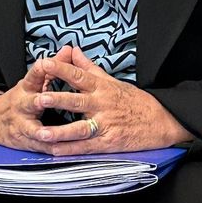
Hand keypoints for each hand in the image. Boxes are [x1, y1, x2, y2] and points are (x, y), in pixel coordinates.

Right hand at [0, 46, 74, 152]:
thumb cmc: (20, 99)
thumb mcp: (33, 81)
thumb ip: (53, 67)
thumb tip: (69, 50)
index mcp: (27, 89)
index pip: (32, 76)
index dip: (39, 69)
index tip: (45, 63)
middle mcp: (23, 106)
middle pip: (30, 102)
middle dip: (37, 102)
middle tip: (43, 100)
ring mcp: (23, 125)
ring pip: (32, 129)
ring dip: (40, 131)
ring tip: (47, 134)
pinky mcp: (26, 141)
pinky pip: (39, 146)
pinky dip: (48, 149)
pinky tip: (58, 151)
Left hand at [31, 47, 192, 154]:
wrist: (163, 121)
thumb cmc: (135, 100)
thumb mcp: (112, 80)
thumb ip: (89, 67)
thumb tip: (73, 50)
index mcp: (101, 88)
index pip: (78, 75)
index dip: (61, 69)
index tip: (44, 63)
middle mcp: (101, 105)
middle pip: (76, 102)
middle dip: (57, 100)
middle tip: (39, 98)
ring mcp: (105, 125)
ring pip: (79, 129)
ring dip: (60, 132)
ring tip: (41, 133)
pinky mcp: (108, 143)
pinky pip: (86, 147)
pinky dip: (71, 151)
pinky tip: (55, 151)